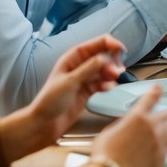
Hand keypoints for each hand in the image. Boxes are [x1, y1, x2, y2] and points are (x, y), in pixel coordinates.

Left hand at [1, 36, 124, 160]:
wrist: (45, 123)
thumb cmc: (50, 101)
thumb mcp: (70, 82)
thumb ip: (89, 68)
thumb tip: (106, 58)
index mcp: (73, 57)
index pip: (97, 43)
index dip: (111, 44)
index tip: (121, 50)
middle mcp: (80, 65)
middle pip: (104, 56)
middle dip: (113, 62)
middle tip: (116, 72)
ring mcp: (85, 78)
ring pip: (105, 70)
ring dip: (112, 74)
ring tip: (113, 81)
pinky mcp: (89, 90)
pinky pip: (103, 82)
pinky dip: (108, 84)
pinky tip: (107, 89)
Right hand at [92, 84, 166, 166]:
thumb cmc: (105, 157)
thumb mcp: (108, 133)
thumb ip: (122, 125)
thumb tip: (127, 125)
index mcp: (137, 118)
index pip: (150, 99)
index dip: (156, 91)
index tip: (159, 88)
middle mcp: (152, 127)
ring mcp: (160, 143)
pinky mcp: (164, 158)